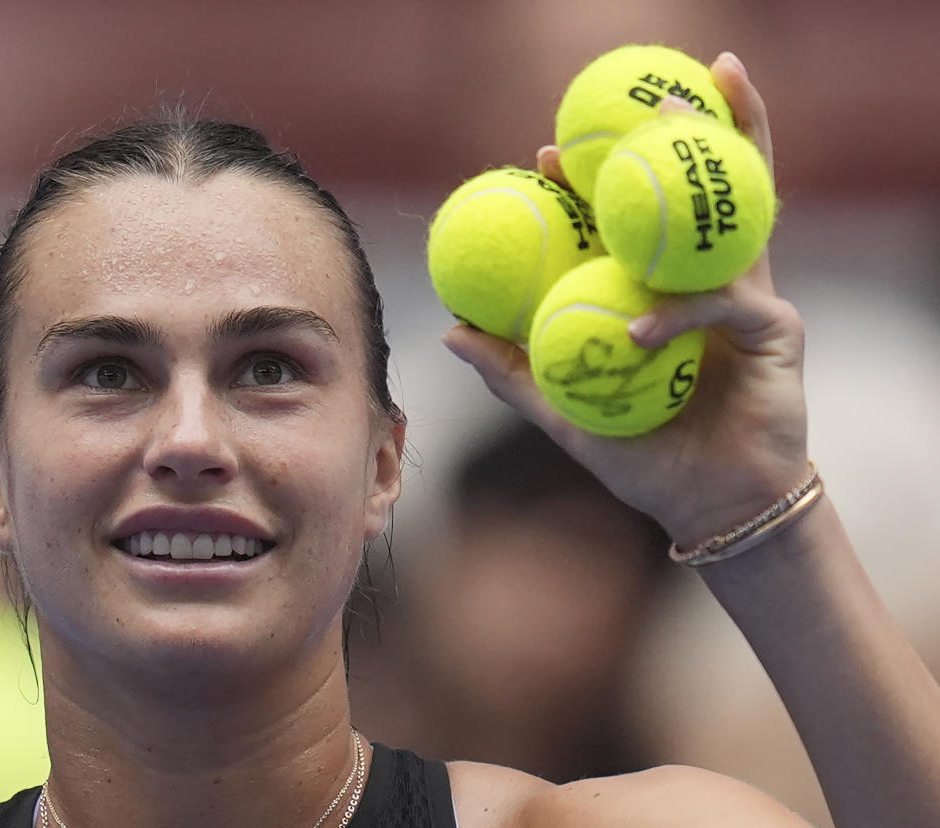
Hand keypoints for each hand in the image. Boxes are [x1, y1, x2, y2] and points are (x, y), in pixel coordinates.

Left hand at [442, 52, 809, 547]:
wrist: (707, 509)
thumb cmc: (641, 457)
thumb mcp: (565, 410)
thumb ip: (512, 372)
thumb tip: (449, 330)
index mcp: (655, 292)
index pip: (626, 223)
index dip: (592, 182)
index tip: (544, 155)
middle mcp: (702, 282)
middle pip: (694, 196)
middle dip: (676, 139)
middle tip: (638, 105)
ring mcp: (745, 298)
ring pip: (733, 218)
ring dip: (715, 163)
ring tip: (677, 127)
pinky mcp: (777, 328)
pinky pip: (721, 305)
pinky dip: (676, 315)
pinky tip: (638, 330)